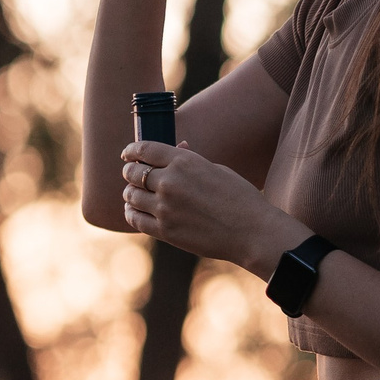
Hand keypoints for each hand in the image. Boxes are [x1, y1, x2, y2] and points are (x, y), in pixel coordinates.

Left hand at [118, 139, 302, 273]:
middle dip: (130, 172)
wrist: (252, 232)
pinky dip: (131, 212)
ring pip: (131, 195)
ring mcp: (165, 207)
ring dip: (130, 193)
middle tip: (132, 175)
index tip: (127, 154)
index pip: (144, 149)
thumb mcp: (217, 170)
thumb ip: (191, 160)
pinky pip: (135, 218)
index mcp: (184, 162)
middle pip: (133, 173)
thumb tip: (178, 147)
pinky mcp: (165, 230)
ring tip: (134, 194)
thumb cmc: (240, 198)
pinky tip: (135, 210)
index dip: (131, 151)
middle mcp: (170, 182)